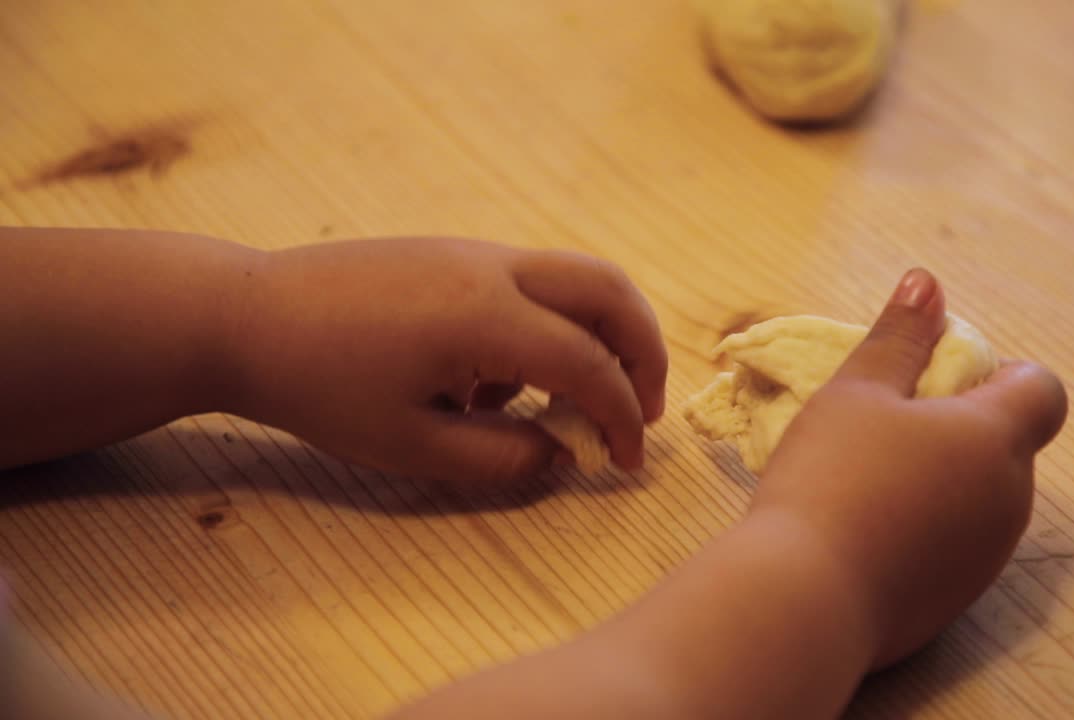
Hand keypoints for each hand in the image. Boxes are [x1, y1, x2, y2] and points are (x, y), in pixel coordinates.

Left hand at [231, 237, 666, 485]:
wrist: (244, 316)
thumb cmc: (320, 386)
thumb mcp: (409, 445)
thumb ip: (500, 458)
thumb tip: (560, 457)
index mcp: (487, 316)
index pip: (591, 364)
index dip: (622, 417)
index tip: (625, 462)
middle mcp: (495, 268)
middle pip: (610, 290)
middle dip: (643, 351)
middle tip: (640, 410)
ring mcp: (474, 252)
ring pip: (575, 277)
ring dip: (596, 335)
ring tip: (565, 403)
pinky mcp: (453, 252)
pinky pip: (531, 281)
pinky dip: (547, 326)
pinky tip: (498, 383)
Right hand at [753, 268, 1067, 667]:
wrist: (806, 599)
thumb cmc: (830, 477)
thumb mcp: (856, 392)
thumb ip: (899, 337)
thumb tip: (928, 282)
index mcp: (995, 439)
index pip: (1042, 390)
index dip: (1002, 374)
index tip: (938, 379)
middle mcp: (1009, 500)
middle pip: (1006, 445)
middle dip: (959, 427)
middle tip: (883, 428)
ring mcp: (987, 557)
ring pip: (979, 497)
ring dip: (941, 479)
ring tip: (865, 482)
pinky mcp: (956, 600)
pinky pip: (954, 545)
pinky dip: (924, 529)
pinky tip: (864, 532)